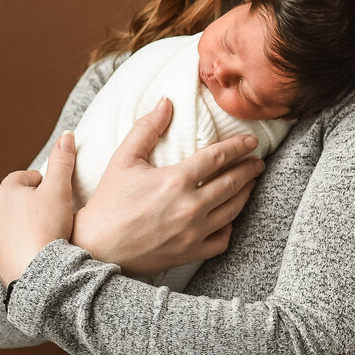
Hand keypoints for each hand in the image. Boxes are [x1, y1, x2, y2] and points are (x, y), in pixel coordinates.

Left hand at [0, 131, 76, 284]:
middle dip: (32, 202)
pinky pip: (4, 247)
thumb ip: (62, 161)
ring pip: (8, 223)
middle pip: (14, 200)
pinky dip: (16, 245)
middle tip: (54, 211)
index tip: (57, 192)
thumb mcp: (59, 189)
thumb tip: (66, 135)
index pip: (23, 177)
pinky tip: (32, 250)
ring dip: (23, 223)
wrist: (38, 273)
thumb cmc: (48, 228)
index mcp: (5, 193)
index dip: (43, 181)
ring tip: (44, 231)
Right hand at [70, 97, 265, 275]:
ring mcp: (192, 232)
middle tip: (258, 162)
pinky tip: (229, 216)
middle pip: (232, 182)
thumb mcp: (123, 160)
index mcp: (175, 180)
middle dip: (249, 169)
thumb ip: (147, 129)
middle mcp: (190, 206)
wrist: (96, 248)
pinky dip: (230, 227)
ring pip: (232, 210)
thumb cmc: (108, 203)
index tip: (251, 141)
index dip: (238, 146)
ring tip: (250, 184)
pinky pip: (222, 240)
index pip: (218, 157)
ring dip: (245, 193)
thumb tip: (166, 102)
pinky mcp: (190, 253)